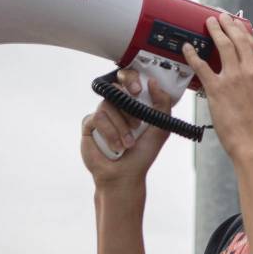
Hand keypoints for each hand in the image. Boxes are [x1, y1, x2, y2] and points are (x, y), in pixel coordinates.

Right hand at [81, 69, 170, 186]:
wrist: (125, 174)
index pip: (129, 81)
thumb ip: (162, 105)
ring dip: (121, 126)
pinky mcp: (90, 125)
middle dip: (125, 98)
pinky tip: (116, 147)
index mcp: (134, 105)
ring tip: (128, 144)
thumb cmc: (142, 154)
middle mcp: (117, 107)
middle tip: (135, 113)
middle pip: (115, 87)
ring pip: (107, 105)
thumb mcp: (160, 129)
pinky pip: (97, 118)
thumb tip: (153, 82)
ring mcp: (103, 115)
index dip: (131, 79)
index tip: (138, 90)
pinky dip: (110, 133)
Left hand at [182, 13, 252, 164]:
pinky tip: (187, 47)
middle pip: (239, 40)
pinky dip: (193, 54)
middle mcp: (250, 72)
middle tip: (222, 17)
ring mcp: (233, 79)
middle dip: (229, 25)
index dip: (244, 33)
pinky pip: (202, 66)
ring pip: (223, 46)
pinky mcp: (217, 89)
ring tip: (209, 23)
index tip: (239, 26)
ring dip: (214, 31)